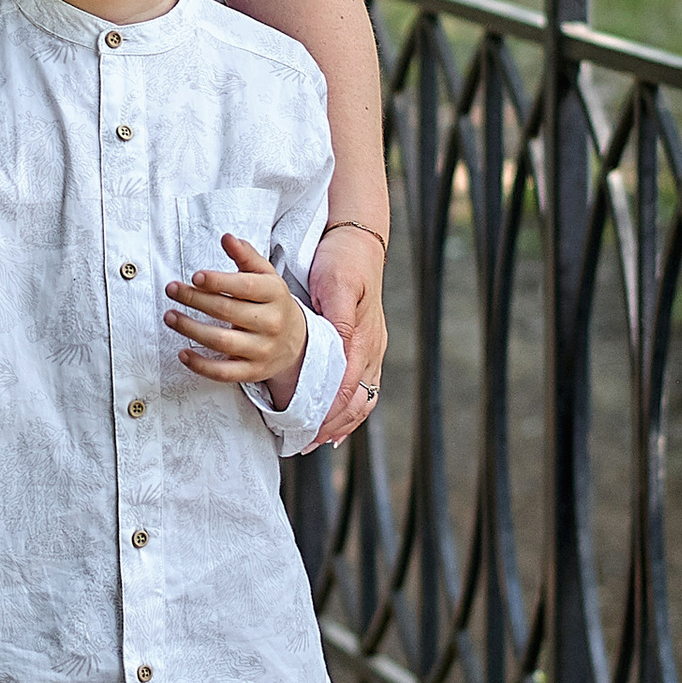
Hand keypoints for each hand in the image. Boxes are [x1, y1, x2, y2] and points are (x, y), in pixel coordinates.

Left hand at [164, 230, 309, 396]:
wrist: (297, 342)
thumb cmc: (272, 302)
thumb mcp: (266, 276)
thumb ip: (246, 256)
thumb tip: (227, 238)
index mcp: (275, 294)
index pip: (245, 286)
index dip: (218, 281)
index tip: (195, 276)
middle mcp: (271, 323)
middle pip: (227, 311)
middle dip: (195, 299)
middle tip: (172, 289)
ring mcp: (262, 350)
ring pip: (222, 341)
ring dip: (191, 329)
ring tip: (170, 317)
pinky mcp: (253, 371)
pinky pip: (224, 372)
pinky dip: (201, 365)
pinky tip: (183, 353)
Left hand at [307, 222, 388, 446]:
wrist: (360, 238)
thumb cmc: (343, 259)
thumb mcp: (337, 284)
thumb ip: (340, 319)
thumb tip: (338, 351)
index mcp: (363, 337)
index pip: (348, 386)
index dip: (329, 412)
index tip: (310, 432)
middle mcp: (373, 347)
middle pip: (358, 399)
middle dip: (334, 425)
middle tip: (307, 444)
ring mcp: (374, 346)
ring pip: (364, 396)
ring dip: (343, 420)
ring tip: (319, 440)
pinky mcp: (368, 343)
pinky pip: (364, 384)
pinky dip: (351, 405)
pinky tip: (337, 419)